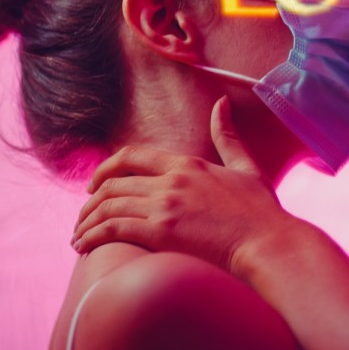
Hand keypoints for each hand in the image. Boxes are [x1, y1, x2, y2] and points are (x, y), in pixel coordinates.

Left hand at [72, 97, 288, 273]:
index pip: (132, 156)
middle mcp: (171, 180)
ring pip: (108, 206)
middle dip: (91, 200)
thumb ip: (228, 136)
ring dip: (86, 221)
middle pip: (113, 183)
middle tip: (83, 215)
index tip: (95, 185)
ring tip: (79, 236)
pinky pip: (113, 229)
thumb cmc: (261, 212)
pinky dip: (92, 236)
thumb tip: (221, 103)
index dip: (106, 168)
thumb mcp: (246, 167)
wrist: (269, 243)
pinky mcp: (162, 232)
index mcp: (187, 163)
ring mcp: (166, 205)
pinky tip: (84, 247)